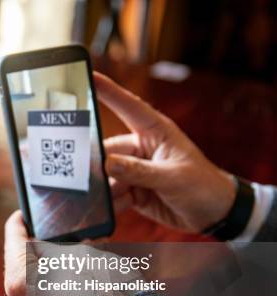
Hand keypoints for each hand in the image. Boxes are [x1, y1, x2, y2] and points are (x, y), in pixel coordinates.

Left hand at [4, 211, 171, 295]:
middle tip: (50, 234)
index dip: (19, 222)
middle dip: (36, 249)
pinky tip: (75, 279)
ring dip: (48, 270)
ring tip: (69, 255)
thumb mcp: (78, 252)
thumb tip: (49, 248)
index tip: (22, 215)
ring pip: (35, 287)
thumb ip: (54, 247)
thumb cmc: (105, 286)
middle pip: (22, 267)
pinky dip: (56, 290)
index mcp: (19, 281)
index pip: (13, 241)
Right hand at [95, 72, 235, 232]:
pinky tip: (114, 209)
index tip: (88, 76)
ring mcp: (135, 170)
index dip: (107, 91)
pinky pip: (112, 194)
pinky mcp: (132, 190)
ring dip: (104, 188)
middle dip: (96, 164)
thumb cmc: (203, 186)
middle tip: (84, 175)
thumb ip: (139, 172)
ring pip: (107, 175)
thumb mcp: (173, 178)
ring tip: (107, 198)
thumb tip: (108, 165)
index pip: (128, 106)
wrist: (216, 214)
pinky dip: (109, 202)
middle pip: (107, 151)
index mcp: (155, 132)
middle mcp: (142, 148)